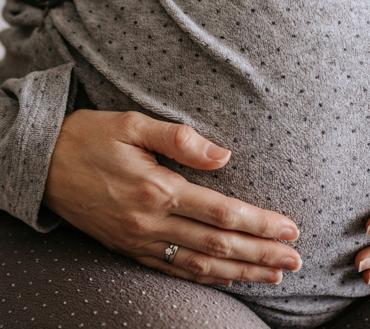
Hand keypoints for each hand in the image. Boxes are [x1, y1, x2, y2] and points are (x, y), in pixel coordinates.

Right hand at [42, 110, 301, 285]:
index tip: (289, 228)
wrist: (42, 163)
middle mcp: (150, 221)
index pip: (222, 212)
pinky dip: (205, 277)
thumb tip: (224, 156)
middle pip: (218, 244)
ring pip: (200, 264)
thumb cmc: (90, 137)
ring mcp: (138, 240)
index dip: (260, 223)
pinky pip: (173, 270)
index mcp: (157, 188)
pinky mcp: (128, 247)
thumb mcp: (133, 124)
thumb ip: (181, 140)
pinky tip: (227, 277)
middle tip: (295, 260)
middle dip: (261, 254)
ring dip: (241, 271)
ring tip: (274, 275)